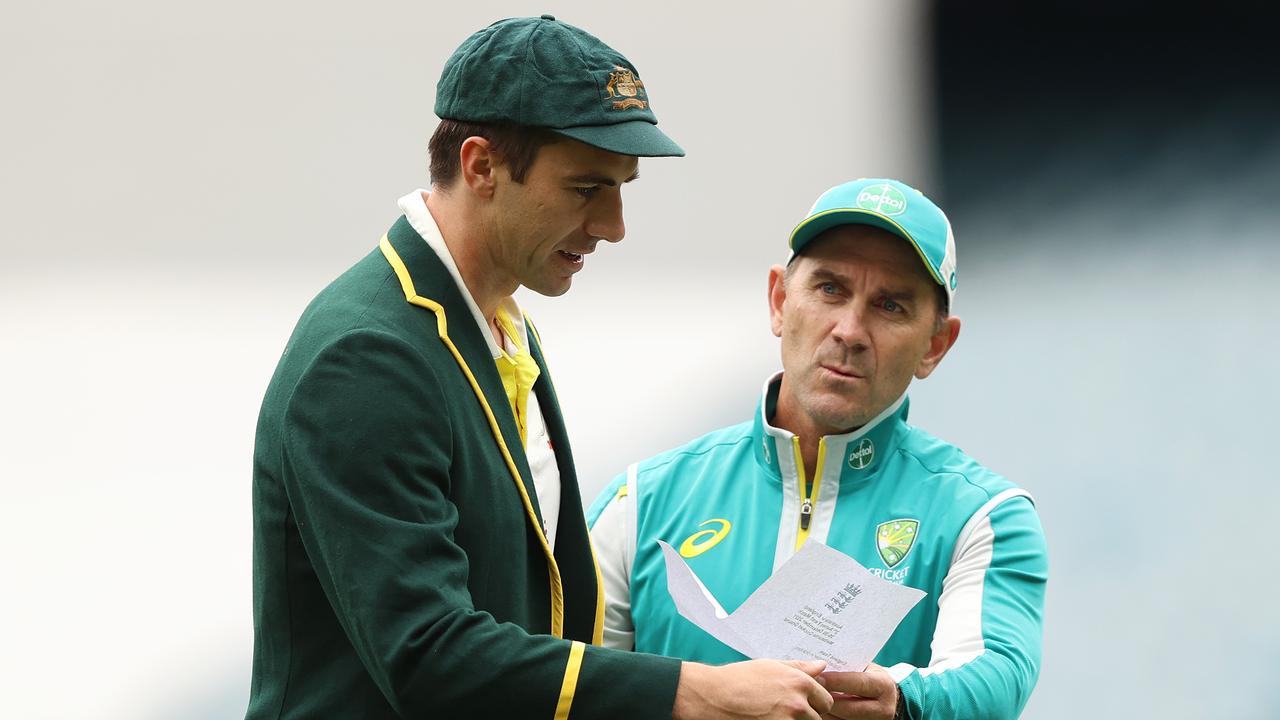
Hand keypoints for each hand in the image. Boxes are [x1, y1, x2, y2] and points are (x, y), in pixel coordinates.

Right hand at [673, 659, 833, 719]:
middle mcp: (797, 703)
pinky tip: (768, 718)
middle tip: (788, 711)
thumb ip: (799, 667)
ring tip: (776, 714)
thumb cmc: (738, 679)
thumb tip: (820, 665)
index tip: (806, 703)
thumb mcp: (770, 666)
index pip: (825, 699)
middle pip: (819, 717)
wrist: (714, 696)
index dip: (816, 702)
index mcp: (799, 683)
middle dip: (809, 715)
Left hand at [817, 663, 897, 718]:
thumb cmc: (866, 676)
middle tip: (808, 690)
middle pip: (848, 707)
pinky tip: (816, 710)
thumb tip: (817, 666)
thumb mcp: (863, 667)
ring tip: (809, 700)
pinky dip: (827, 718)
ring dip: (823, 711)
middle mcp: (884, 708)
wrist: (882, 697)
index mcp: (884, 686)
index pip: (857, 683)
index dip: (835, 681)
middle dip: (826, 698)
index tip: (817, 677)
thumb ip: (844, 667)